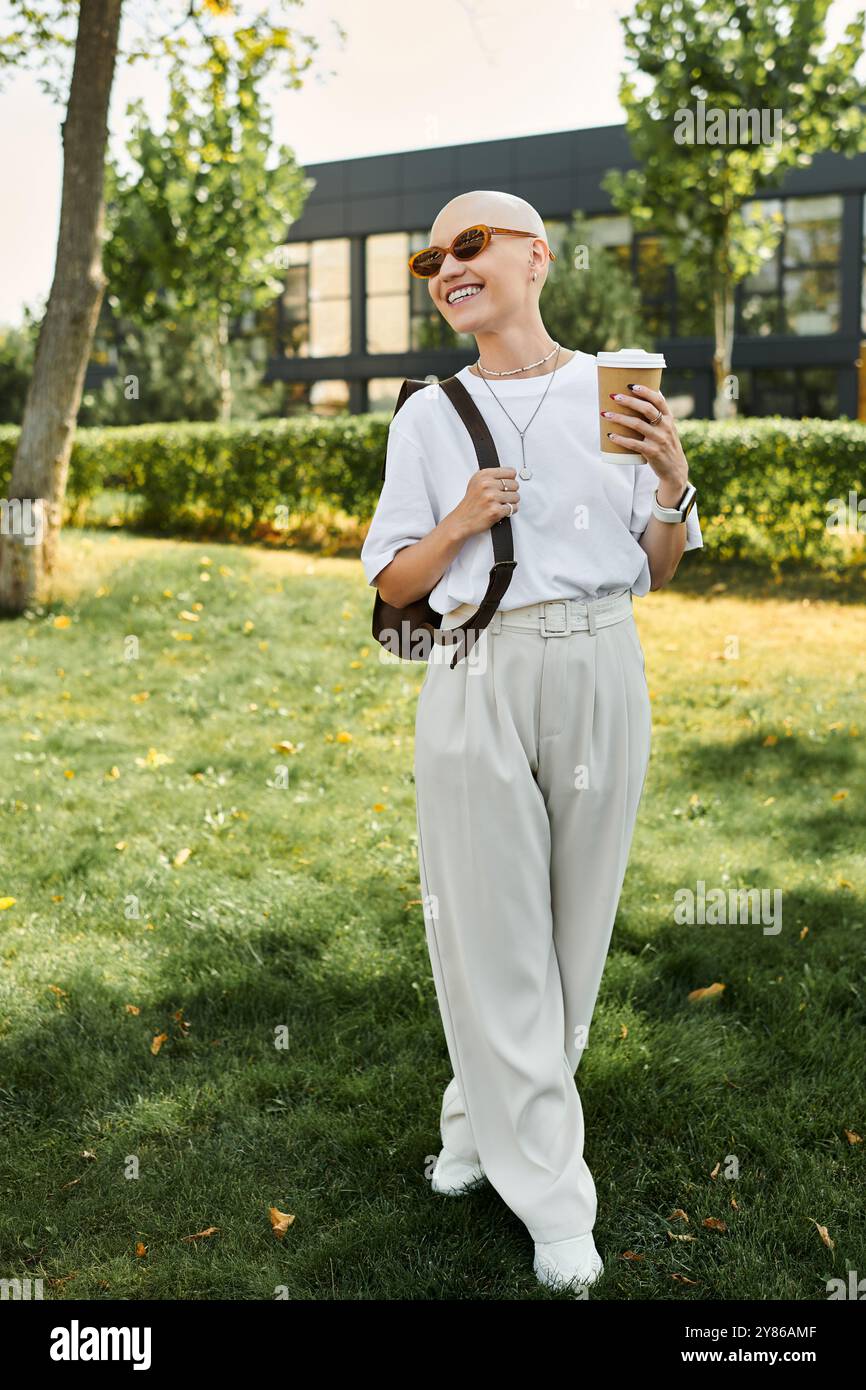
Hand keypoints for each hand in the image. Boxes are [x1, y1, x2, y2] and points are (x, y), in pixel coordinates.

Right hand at [452, 467, 519, 538]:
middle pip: (515, 484)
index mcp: (483, 475)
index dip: (510, 480)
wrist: (461, 521)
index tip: (507, 485)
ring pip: (516, 496)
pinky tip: (501, 511)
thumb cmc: (470, 504)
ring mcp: (491, 497)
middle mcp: (487, 485)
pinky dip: (510, 511)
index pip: (510, 472)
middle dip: (511, 492)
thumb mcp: (476, 483)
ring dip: (511, 502)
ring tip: (501, 504)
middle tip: (503, 497)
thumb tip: (510, 476)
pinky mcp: (495, 510)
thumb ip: (492, 477)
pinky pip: (513, 508)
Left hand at [601, 384, 688, 501]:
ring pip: (637, 425)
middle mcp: (665, 427)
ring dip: (619, 418)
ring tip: (605, 414)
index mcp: (669, 418)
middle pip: (646, 409)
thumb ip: (657, 416)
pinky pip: (633, 444)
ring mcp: (659, 440)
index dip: (645, 391)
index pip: (658, 400)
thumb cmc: (666, 445)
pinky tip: (610, 435)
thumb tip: (644, 397)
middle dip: (629, 401)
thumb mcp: (667, 429)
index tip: (631, 385)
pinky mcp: (652, 452)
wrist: (675, 470)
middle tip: (614, 396)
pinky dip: (620, 439)